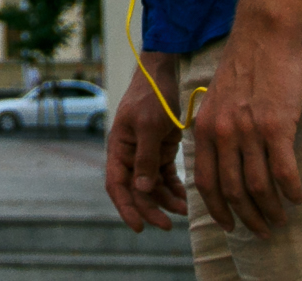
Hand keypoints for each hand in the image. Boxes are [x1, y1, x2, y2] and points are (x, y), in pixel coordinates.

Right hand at [105, 53, 189, 232]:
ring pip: (152, 187)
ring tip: (184, 210)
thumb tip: (142, 189)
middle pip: (137, 191)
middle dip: (151, 209)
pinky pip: (164, 176)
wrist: (163, 74)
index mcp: (119, 149)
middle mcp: (129, 155)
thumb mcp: (148, 125)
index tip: (139, 227)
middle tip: (168, 225)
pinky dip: (173, 188)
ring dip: (166, 200)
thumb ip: (145, 158)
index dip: (126, 208)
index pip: (117, 186)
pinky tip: (184, 197)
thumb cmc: (151, 96)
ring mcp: (145, 154)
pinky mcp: (160, 150)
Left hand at [187, 21, 301, 235]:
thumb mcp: (215, 100)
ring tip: (281, 218)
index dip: (217, 210)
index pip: (206, 183)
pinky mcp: (277, 126)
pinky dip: (291, 191)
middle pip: (233, 191)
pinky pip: (284, 172)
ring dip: (271, 210)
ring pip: (259, 187)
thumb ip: (214, 131)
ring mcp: (249, 131)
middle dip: (248, 218)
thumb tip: (221, 164)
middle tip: (262, 230)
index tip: (229, 225)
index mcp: (204, 129)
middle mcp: (223, 133)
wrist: (262, 35)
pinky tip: (298, 198)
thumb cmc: (242, 66)